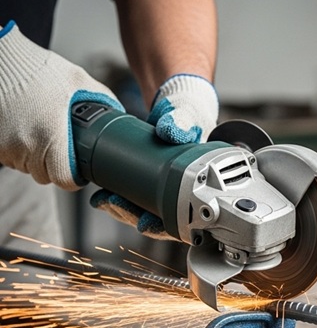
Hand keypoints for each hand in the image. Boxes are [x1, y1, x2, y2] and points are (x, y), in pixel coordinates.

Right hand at [0, 21, 123, 189]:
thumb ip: (102, 99)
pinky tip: (22, 127)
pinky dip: (15, 147)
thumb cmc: (36, 68)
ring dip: (33, 156)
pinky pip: (6, 155)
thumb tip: (117, 114)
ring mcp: (2, 146)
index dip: (74, 177)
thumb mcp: (77, 80)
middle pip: (44, 175)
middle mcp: (23, 146)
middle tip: (60, 146)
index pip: (64, 180)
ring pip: (24, 166)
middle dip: (54, 165)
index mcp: (49, 137)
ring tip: (39, 130)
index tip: (77, 169)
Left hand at [98, 74, 217, 238]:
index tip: (146, 224)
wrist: (179, 101)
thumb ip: (184, 120)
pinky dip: (119, 198)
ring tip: (104, 200)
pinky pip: (134, 195)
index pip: (187, 216)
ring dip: (124, 209)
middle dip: (135, 215)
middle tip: (115, 204)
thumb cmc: (192, 112)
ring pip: (146, 209)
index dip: (166, 226)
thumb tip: (170, 131)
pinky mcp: (149, 176)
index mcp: (201, 181)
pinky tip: (103, 196)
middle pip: (161, 217)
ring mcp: (166, 184)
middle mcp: (184, 187)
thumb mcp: (191, 115)